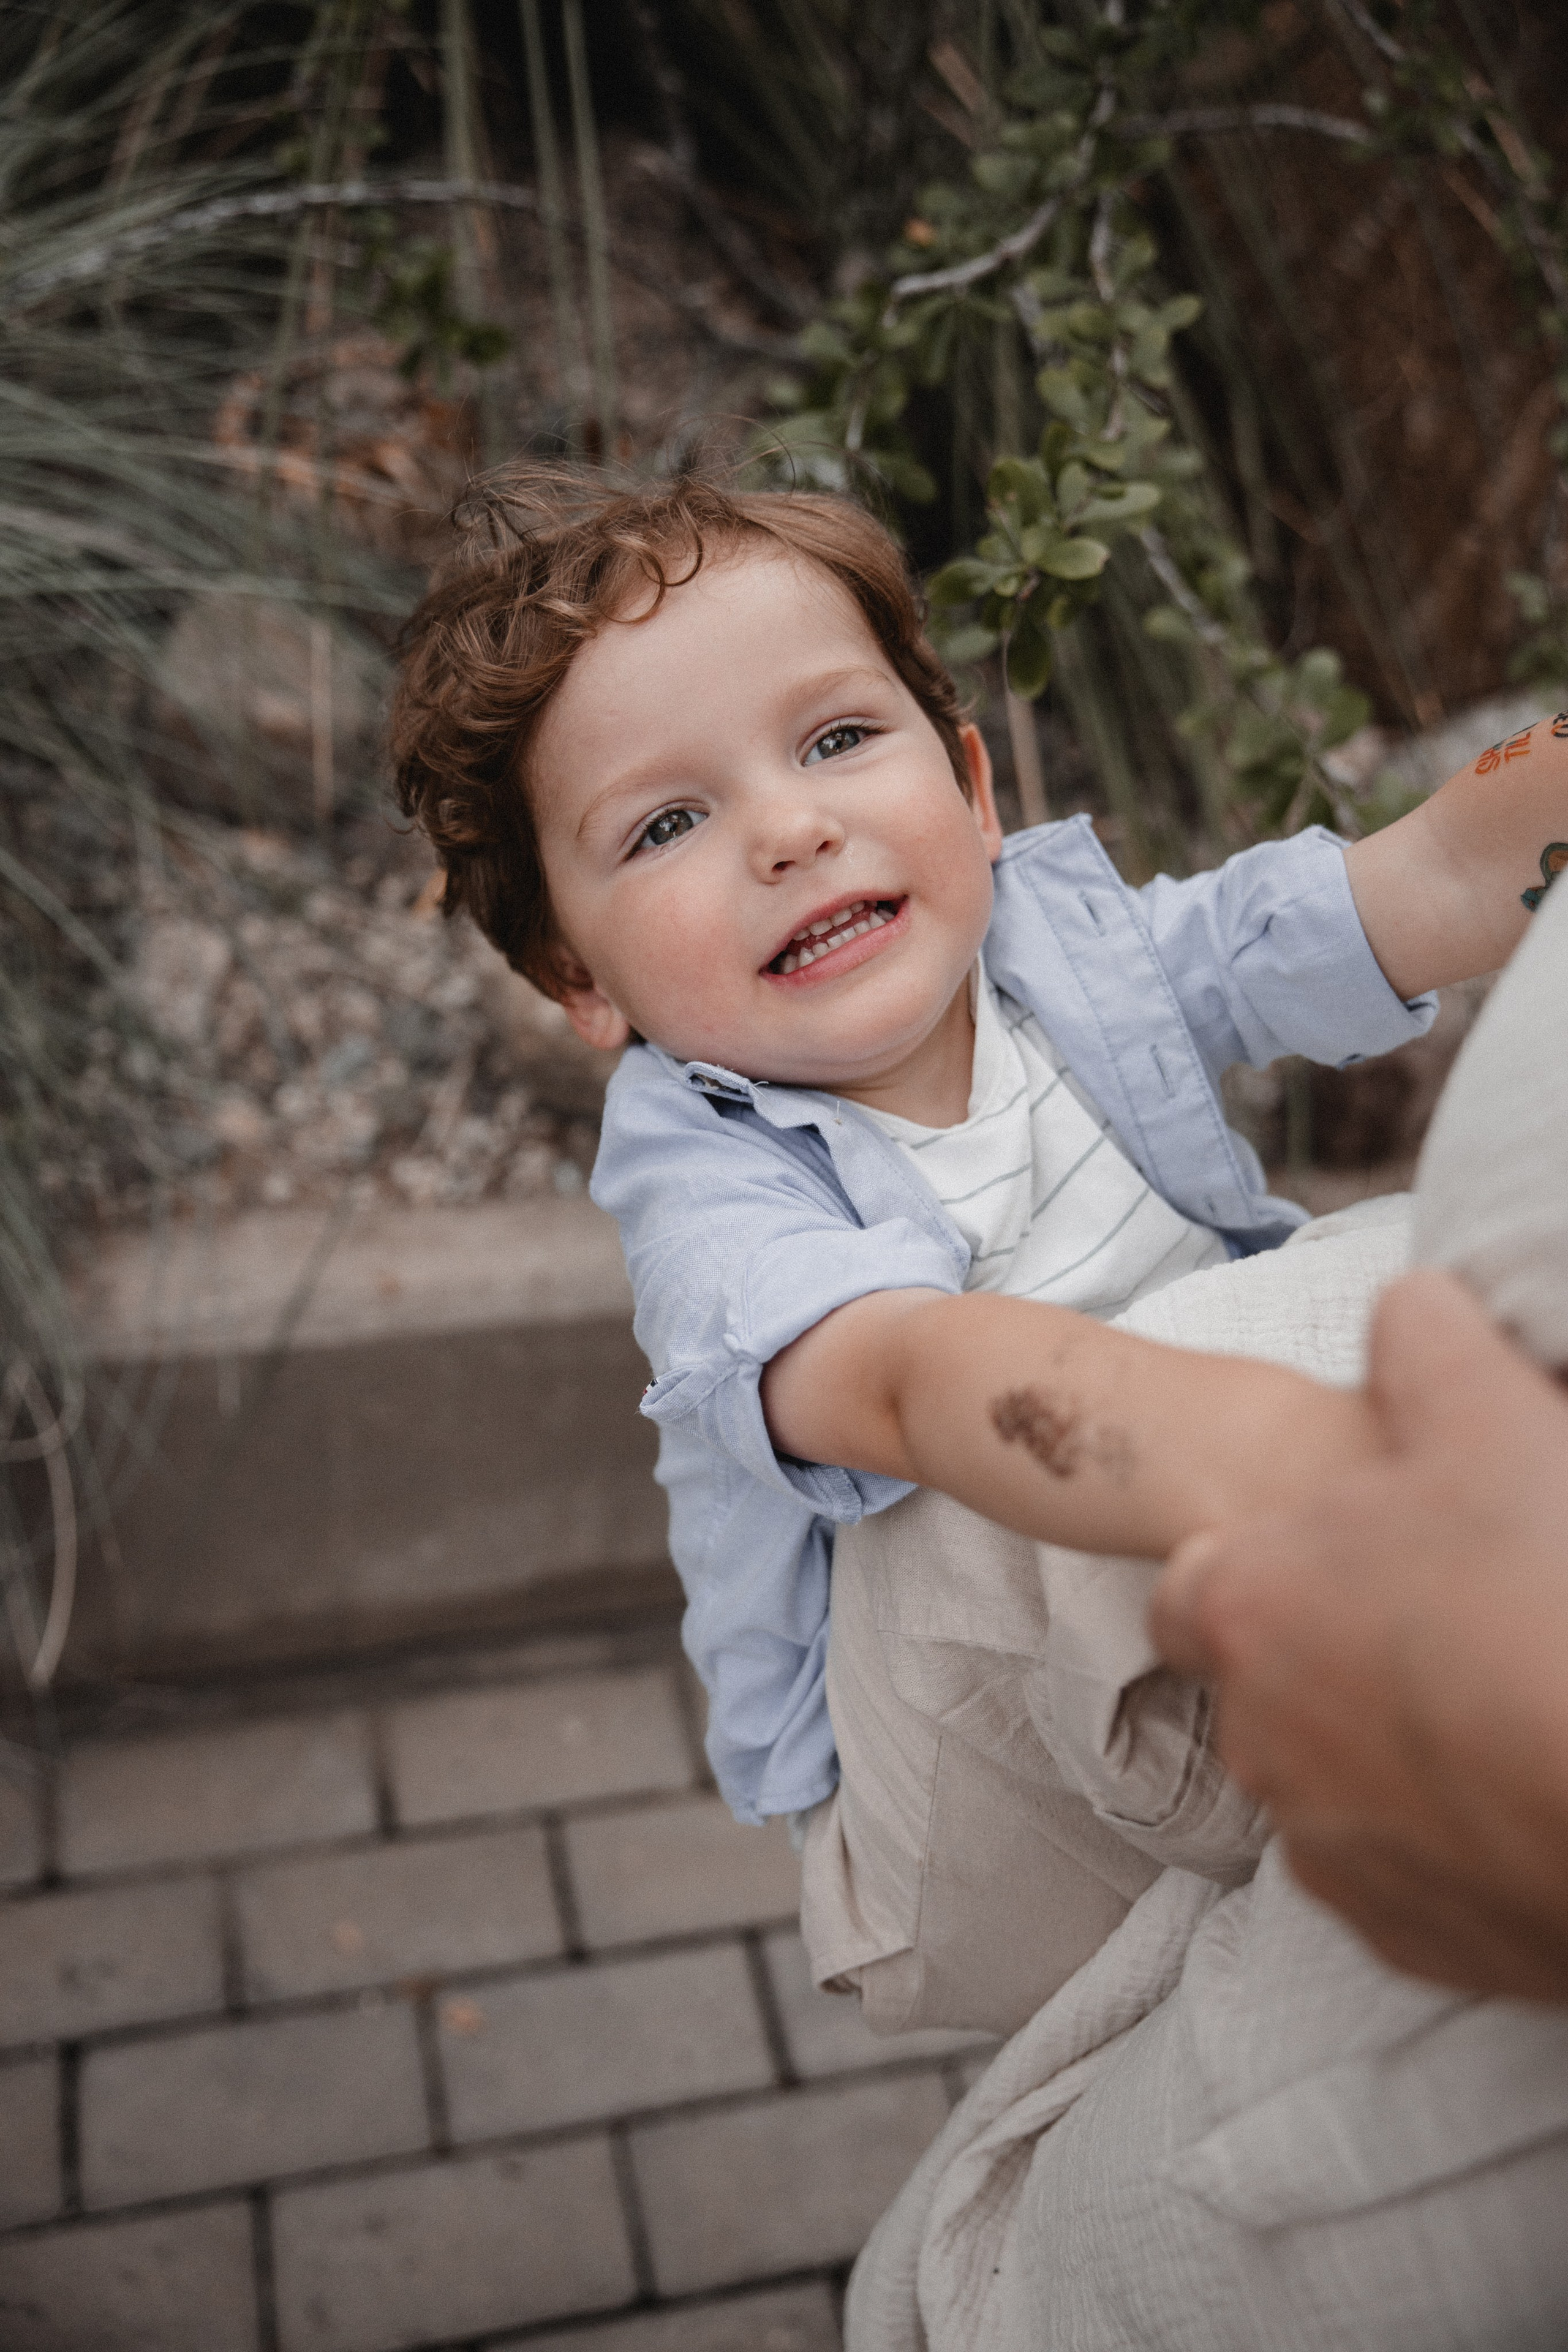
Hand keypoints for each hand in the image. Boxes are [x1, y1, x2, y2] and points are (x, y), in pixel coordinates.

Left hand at [1150, 1268, 1567, 2000]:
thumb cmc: (1545, 1586)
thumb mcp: (1489, 1418)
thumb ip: (1424, 1346)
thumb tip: (1408, 1310)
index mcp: (1253, 1611)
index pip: (1194, 1592)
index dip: (1258, 1566)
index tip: (1332, 1559)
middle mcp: (1261, 1740)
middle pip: (1268, 1690)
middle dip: (1331, 1660)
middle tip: (1442, 1628)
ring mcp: (1330, 1852)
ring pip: (1333, 1786)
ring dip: (1388, 1750)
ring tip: (1494, 1705)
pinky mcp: (1406, 1939)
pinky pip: (1405, 1875)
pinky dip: (1444, 1838)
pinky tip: (1522, 1788)